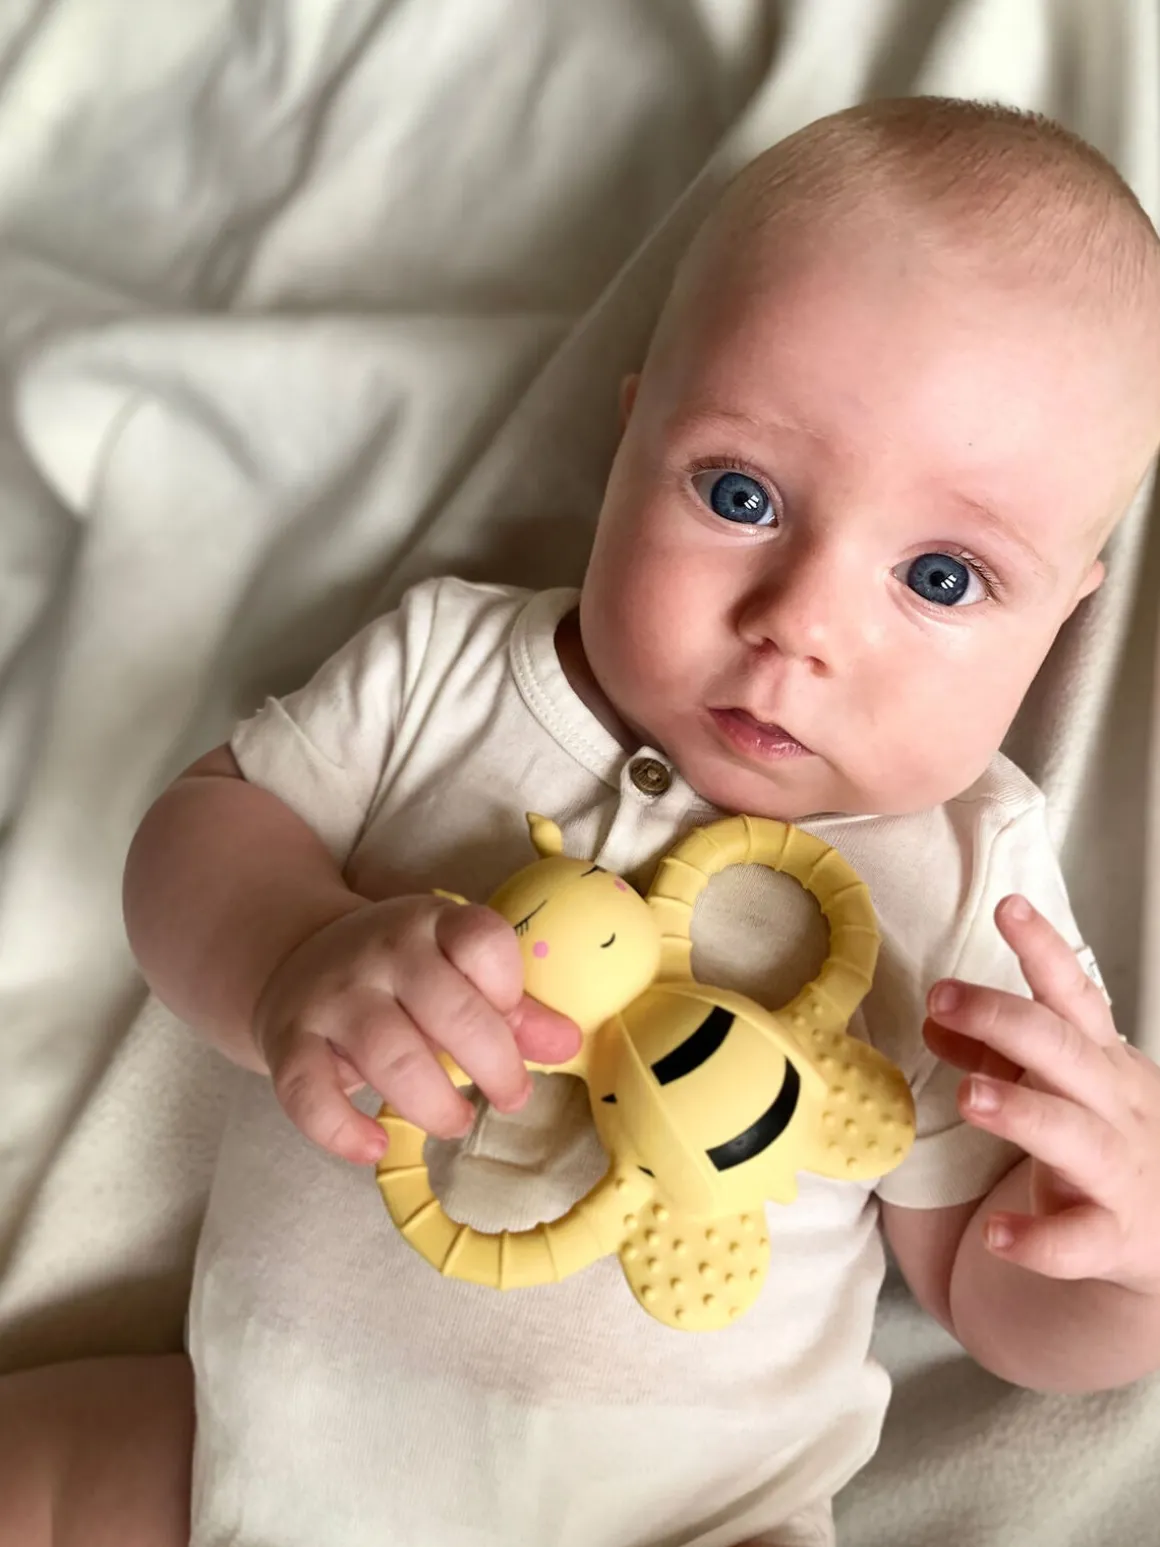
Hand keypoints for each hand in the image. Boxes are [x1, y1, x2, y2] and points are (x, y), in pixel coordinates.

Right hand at [252, 896, 580, 1164]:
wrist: (296, 957)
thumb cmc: (400, 972)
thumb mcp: (458, 968)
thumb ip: (515, 1007)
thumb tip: (569, 1043)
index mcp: (433, 924)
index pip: (481, 939)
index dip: (509, 987)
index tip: (513, 1020)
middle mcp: (381, 952)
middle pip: (447, 1009)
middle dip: (493, 1064)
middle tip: (510, 1097)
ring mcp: (332, 996)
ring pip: (388, 1053)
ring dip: (432, 1102)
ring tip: (456, 1121)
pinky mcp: (289, 1041)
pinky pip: (309, 1093)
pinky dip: (342, 1130)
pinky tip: (375, 1148)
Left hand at [923, 894, 1159, 1292]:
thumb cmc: (1107, 1140)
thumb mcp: (1063, 1084)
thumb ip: (998, 1051)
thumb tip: (934, 1017)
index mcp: (1102, 1060)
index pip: (1074, 994)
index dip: (1043, 950)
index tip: (1008, 908)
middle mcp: (1116, 1105)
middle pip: (1064, 1050)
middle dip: (1005, 1019)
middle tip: (943, 998)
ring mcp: (1120, 1170)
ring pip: (1074, 1136)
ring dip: (1023, 1112)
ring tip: (970, 1096)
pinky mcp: (1115, 1237)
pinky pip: (1077, 1241)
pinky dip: (1038, 1238)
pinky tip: (998, 1234)